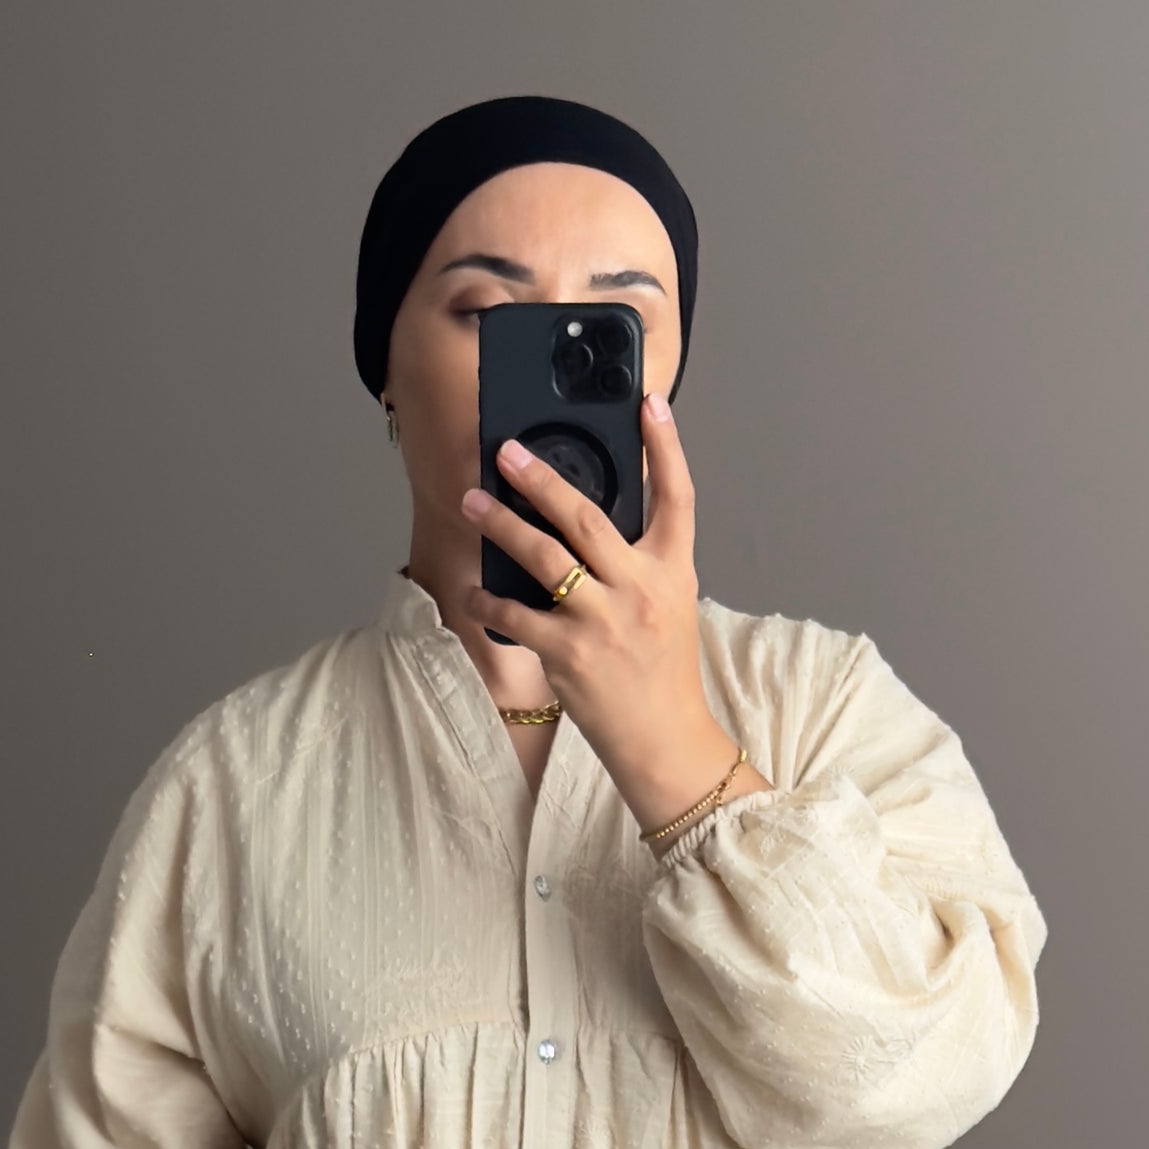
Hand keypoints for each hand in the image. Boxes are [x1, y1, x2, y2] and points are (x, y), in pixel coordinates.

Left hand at [461, 396, 769, 835]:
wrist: (666, 743)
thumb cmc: (662, 675)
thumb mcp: (669, 609)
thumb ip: (637, 566)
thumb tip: (584, 527)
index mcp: (672, 572)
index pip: (677, 497)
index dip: (666, 447)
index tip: (650, 405)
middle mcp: (641, 589)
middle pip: (588, 517)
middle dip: (542, 480)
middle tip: (507, 451)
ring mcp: (605, 622)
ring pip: (544, 557)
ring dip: (503, 525)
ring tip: (473, 503)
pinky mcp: (571, 655)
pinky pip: (517, 615)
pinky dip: (489, 601)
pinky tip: (471, 590)